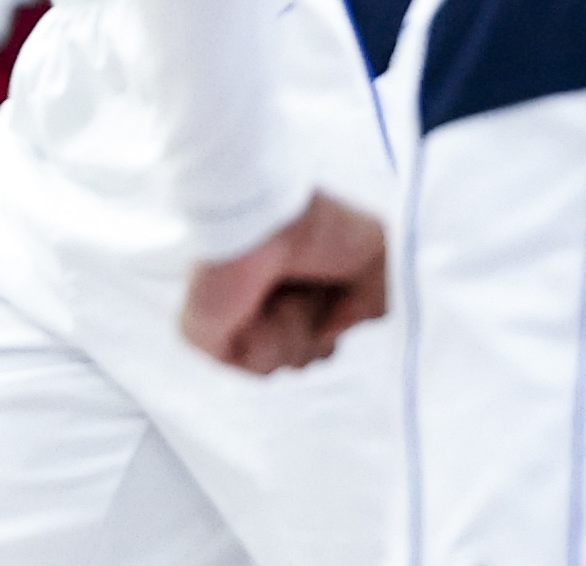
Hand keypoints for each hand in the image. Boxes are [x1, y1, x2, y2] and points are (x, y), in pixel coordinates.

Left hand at [181, 191, 388, 373]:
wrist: (265, 218)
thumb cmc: (315, 226)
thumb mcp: (375, 255)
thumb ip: (376, 302)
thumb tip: (331, 332)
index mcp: (295, 282)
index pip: (326, 333)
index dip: (336, 321)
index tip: (332, 290)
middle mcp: (264, 300)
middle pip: (313, 353)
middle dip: (318, 328)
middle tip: (302, 288)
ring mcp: (235, 319)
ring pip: (288, 363)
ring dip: (294, 330)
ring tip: (277, 293)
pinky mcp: (209, 335)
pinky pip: (256, 367)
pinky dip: (266, 341)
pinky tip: (254, 310)